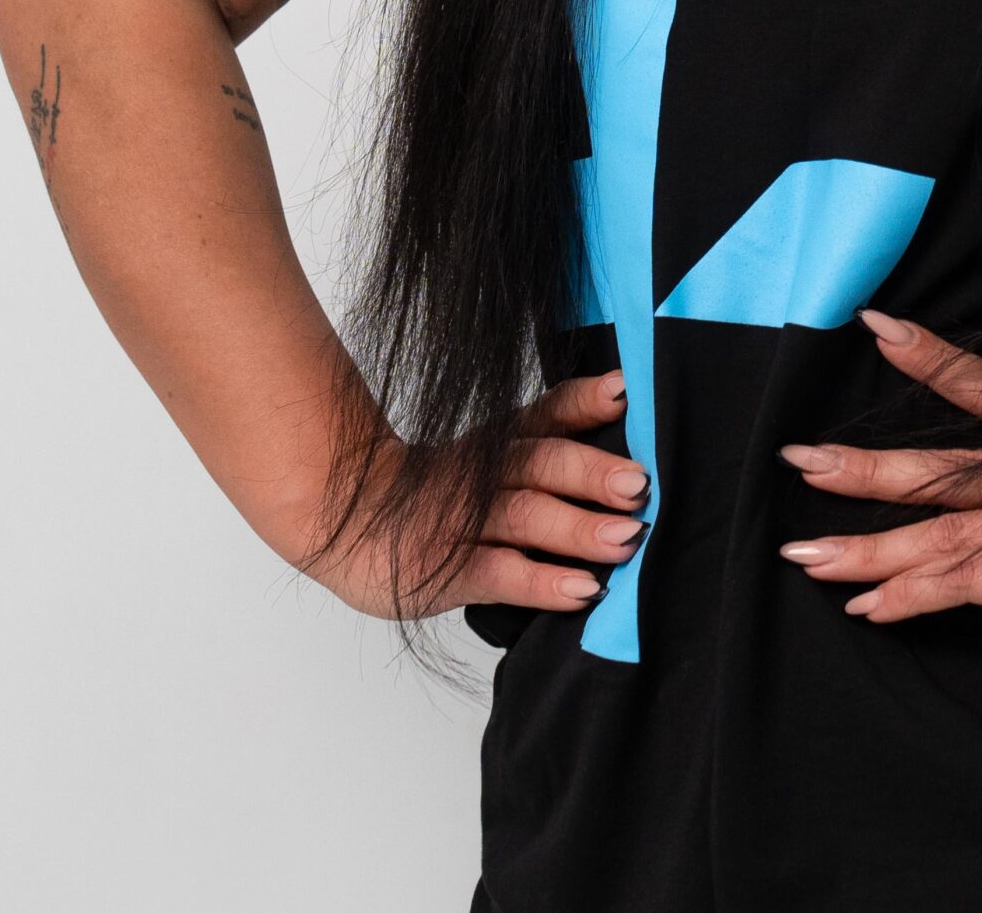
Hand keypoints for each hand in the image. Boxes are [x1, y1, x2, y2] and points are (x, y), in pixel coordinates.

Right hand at [306, 369, 651, 621]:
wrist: (341, 520)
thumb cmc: (428, 492)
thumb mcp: (481, 458)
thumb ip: (536, 453)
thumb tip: (622, 461)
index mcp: (500, 442)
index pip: (548, 413)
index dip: (586, 401)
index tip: (624, 391)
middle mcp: (487, 474)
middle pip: (544, 463)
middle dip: (594, 473)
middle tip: (639, 484)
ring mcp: (465, 522)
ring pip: (527, 517)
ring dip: (580, 529)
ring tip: (626, 539)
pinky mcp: (449, 570)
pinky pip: (499, 573)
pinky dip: (542, 582)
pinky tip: (581, 591)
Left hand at [775, 313, 981, 698]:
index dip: (934, 357)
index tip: (879, 326)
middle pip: (943, 466)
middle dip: (865, 468)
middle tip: (797, 458)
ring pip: (939, 531)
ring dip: (867, 546)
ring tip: (804, 552)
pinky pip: (965, 585)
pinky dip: (913, 596)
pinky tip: (868, 603)